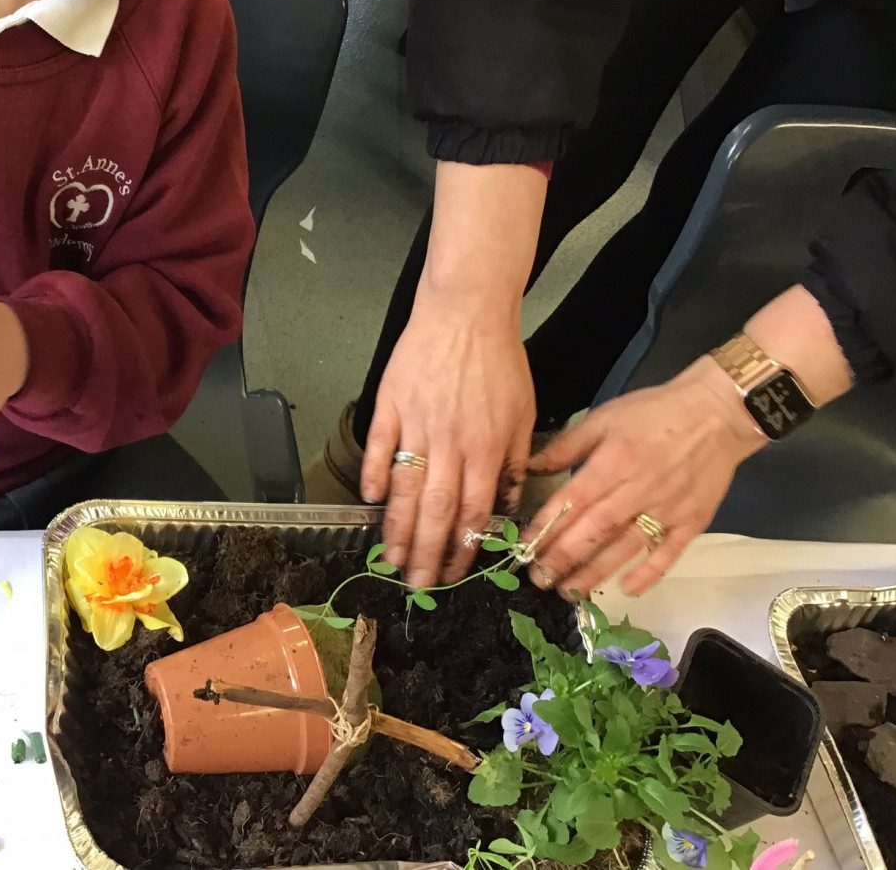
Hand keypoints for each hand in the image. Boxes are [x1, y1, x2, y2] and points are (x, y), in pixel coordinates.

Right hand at [359, 289, 534, 588]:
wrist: (466, 311)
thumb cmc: (499, 361)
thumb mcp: (522, 412)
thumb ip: (513, 461)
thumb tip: (503, 505)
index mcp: (485, 450)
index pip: (472, 514)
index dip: (461, 551)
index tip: (451, 576)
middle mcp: (451, 444)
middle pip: (436, 512)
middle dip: (426, 554)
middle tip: (417, 584)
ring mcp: (417, 425)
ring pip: (405, 488)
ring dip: (397, 528)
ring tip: (391, 558)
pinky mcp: (391, 404)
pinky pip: (380, 447)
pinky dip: (376, 474)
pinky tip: (373, 500)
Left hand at [521, 357, 765, 597]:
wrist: (718, 413)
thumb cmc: (654, 412)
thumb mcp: (604, 417)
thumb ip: (567, 446)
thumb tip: (532, 467)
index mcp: (614, 461)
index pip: (573, 501)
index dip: (547, 527)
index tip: (524, 549)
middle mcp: (639, 489)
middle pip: (596, 530)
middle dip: (563, 558)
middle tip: (538, 579)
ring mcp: (668, 508)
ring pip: (626, 547)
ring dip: (596, 573)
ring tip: (569, 591)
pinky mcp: (693, 521)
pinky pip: (669, 553)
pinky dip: (649, 573)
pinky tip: (627, 590)